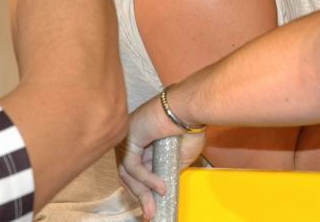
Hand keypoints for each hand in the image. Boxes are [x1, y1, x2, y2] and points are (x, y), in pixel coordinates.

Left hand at [118, 96, 205, 219]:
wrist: (191, 109)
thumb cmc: (190, 126)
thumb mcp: (179, 156)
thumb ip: (166, 169)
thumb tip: (160, 189)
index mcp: (144, 139)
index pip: (134, 168)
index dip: (141, 188)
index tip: (151, 204)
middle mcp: (133, 138)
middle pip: (128, 173)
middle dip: (141, 195)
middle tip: (151, 212)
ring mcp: (128, 137)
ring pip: (127, 172)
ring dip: (142, 192)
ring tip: (155, 204)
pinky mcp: (129, 138)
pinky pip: (133, 166)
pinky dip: (146, 179)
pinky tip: (160, 186)